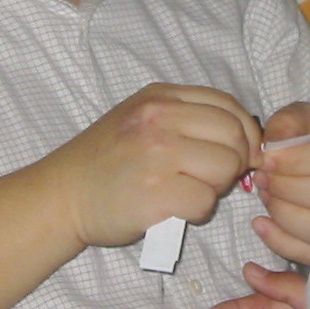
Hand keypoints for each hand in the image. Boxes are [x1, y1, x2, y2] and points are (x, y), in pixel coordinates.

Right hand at [38, 84, 259, 249]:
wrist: (61, 196)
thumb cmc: (106, 161)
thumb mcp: (141, 119)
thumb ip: (187, 119)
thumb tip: (248, 140)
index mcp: (160, 97)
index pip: (227, 105)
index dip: (244, 132)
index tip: (238, 153)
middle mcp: (159, 118)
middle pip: (234, 136)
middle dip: (232, 162)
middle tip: (209, 178)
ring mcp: (157, 154)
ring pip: (225, 169)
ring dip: (213, 188)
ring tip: (185, 191)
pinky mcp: (156, 192)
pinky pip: (205, 202)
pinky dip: (196, 212)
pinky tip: (172, 208)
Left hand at [251, 102, 309, 263]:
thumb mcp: (306, 117)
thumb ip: (287, 123)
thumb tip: (269, 149)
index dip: (291, 163)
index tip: (267, 160)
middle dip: (281, 187)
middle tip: (262, 177)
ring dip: (278, 210)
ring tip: (264, 193)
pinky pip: (308, 253)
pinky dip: (278, 242)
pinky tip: (259, 224)